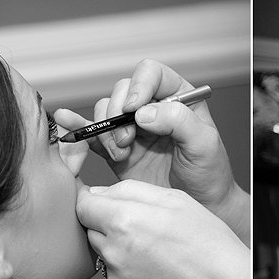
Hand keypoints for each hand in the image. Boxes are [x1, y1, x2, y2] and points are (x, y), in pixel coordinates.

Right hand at [56, 60, 248, 243]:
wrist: (200, 205)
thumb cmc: (209, 173)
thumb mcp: (205, 144)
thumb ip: (179, 122)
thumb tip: (143, 112)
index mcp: (178, 98)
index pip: (152, 73)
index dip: (139, 85)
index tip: (134, 108)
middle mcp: (153, 108)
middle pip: (122, 91)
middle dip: (118, 113)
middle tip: (127, 139)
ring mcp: (133, 128)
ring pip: (106, 110)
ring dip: (106, 130)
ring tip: (121, 153)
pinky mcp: (117, 149)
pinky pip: (93, 133)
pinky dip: (79, 128)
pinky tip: (69, 124)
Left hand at [76, 179, 250, 278]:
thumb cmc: (209, 243)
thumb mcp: (176, 199)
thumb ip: (130, 189)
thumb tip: (98, 192)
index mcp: (123, 221)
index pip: (82, 205)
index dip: (96, 203)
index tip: (113, 206)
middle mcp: (113, 252)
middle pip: (93, 232)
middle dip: (111, 228)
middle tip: (148, 232)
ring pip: (107, 259)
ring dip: (123, 254)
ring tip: (160, 255)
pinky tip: (162, 275)